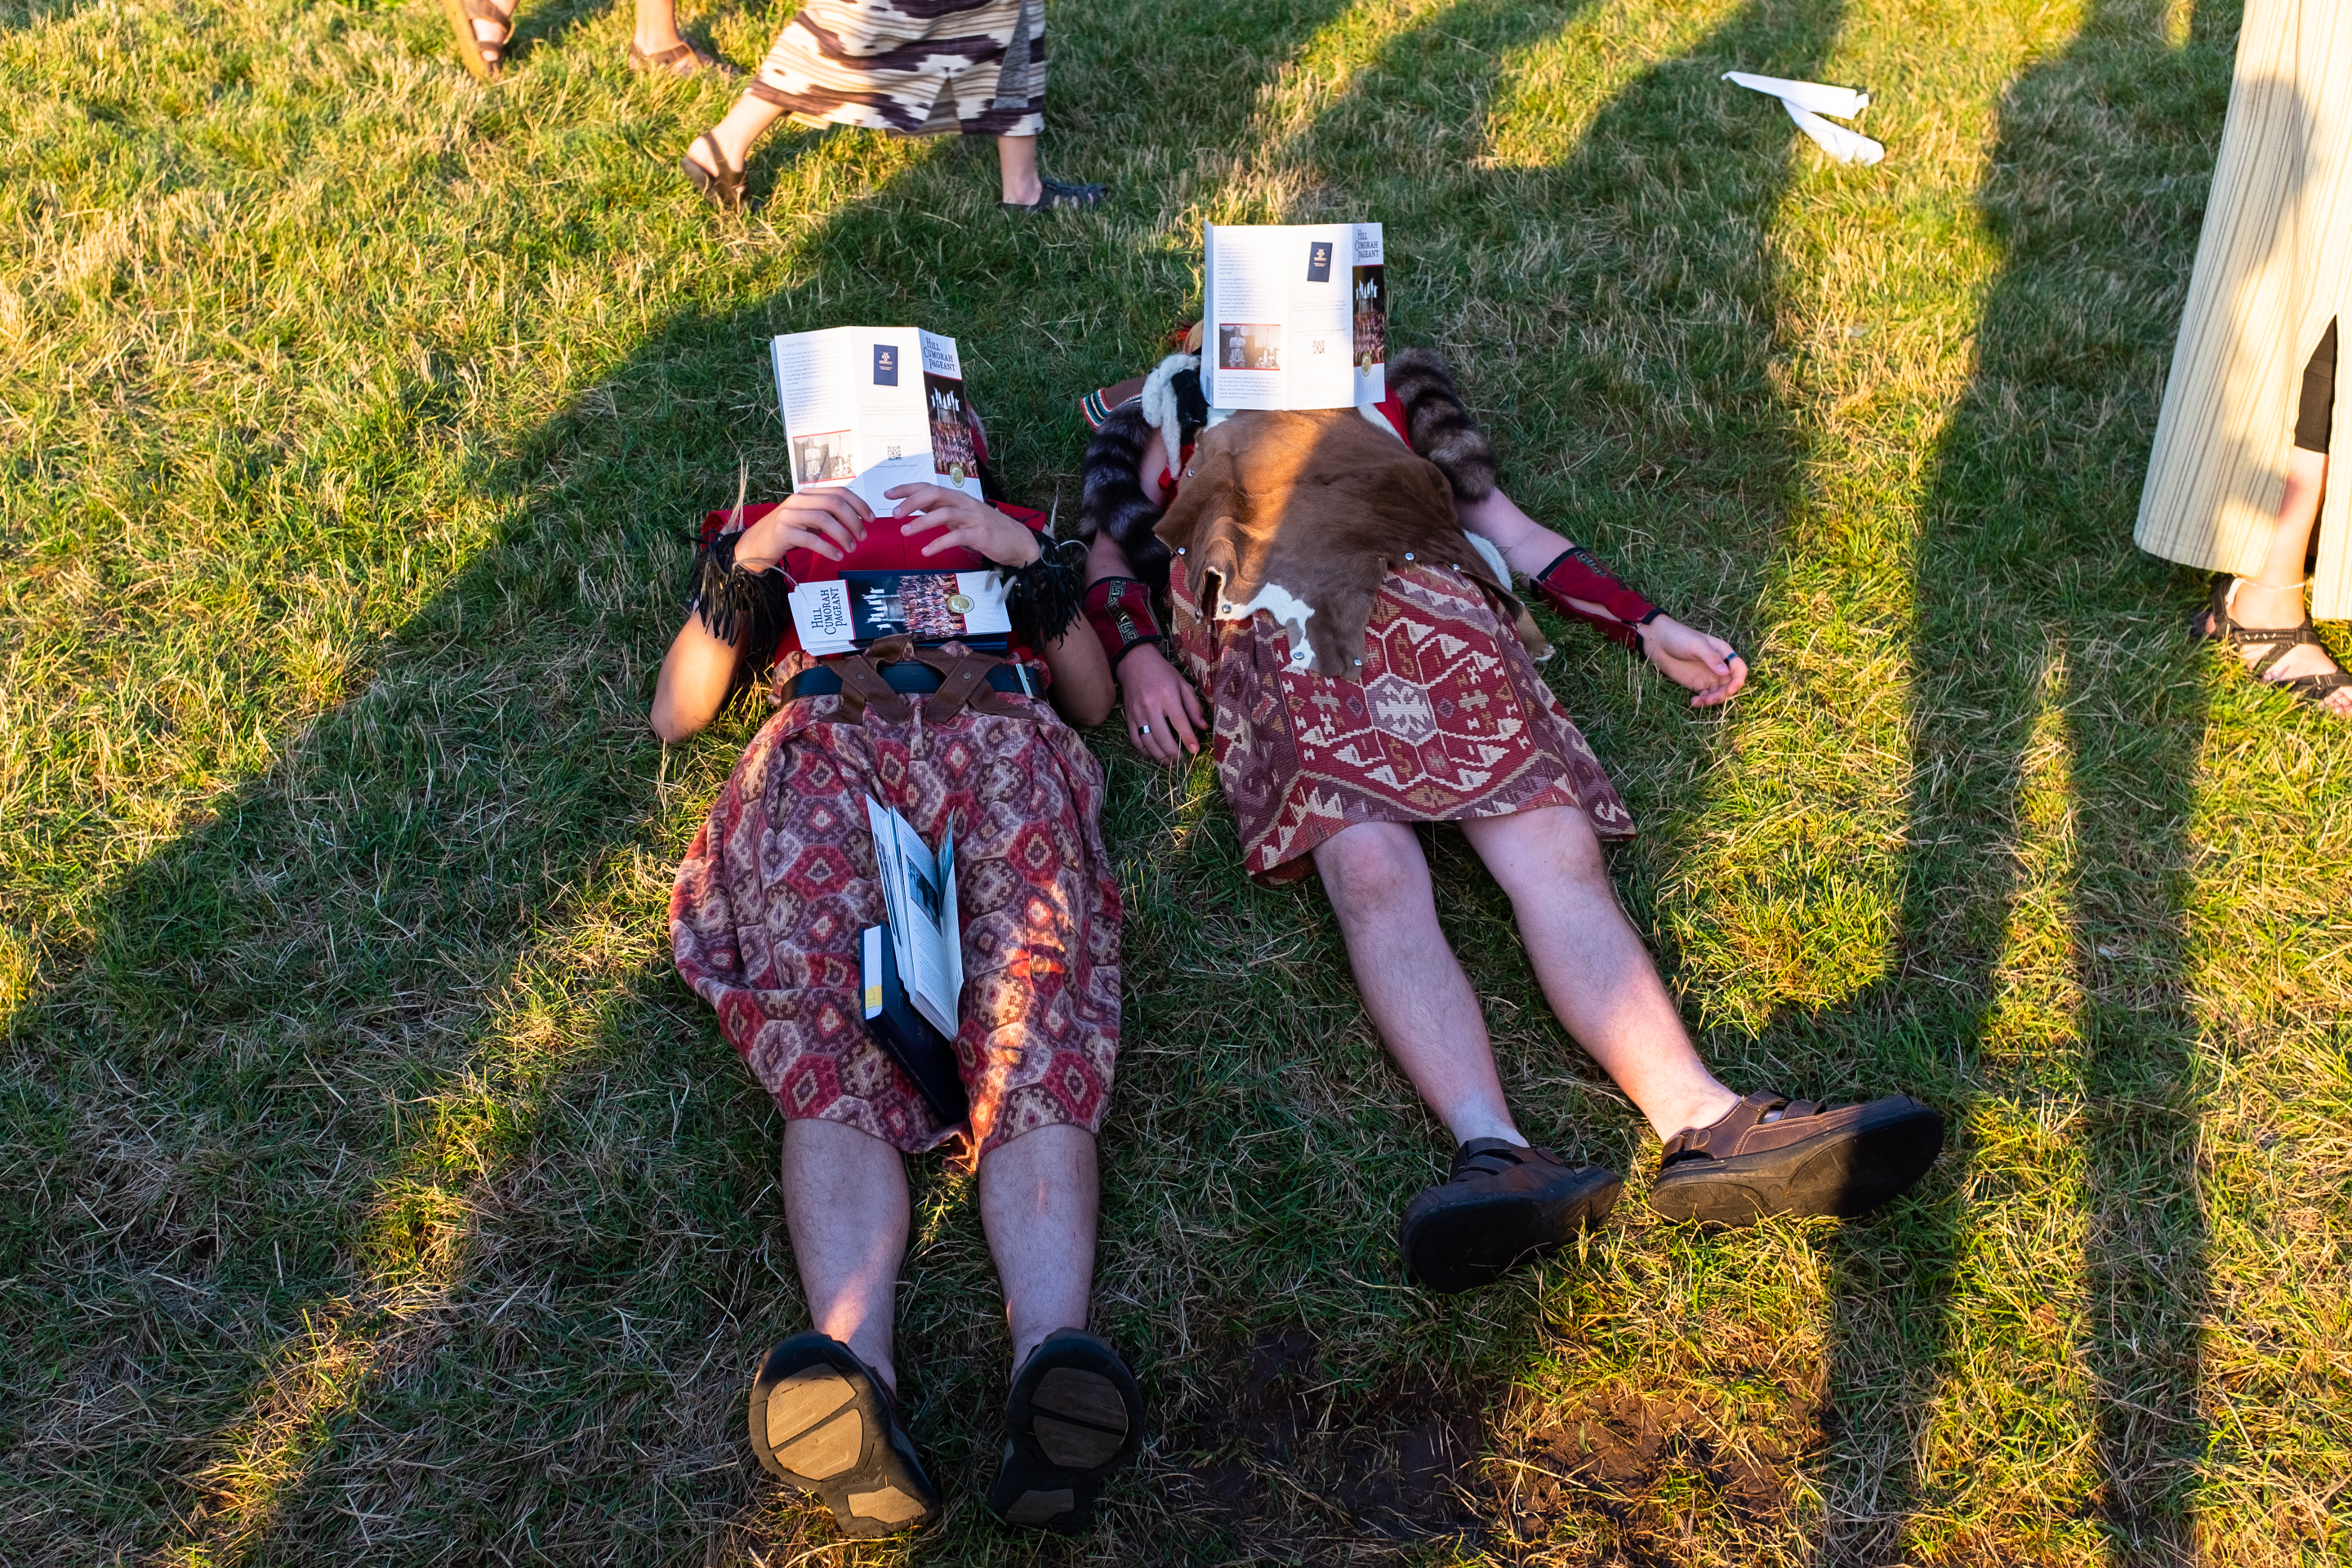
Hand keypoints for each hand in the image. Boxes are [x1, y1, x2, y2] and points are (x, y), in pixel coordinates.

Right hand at [733, 489, 869, 570]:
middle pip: (834, 503)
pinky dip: (828, 548)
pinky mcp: (783, 532)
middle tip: (862, 537)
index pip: (839, 492)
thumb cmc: (787, 534)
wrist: (755, 547)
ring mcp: (789, 515)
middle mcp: (798, 501)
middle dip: (853, 520)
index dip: (859, 504)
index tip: (871, 520)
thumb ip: (828, 516)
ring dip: (842, 535)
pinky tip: (837, 556)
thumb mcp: (809, 521)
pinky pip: (811, 539)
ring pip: (824, 519)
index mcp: (807, 495)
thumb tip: (857, 518)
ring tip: (851, 548)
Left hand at [886, 484, 1041, 566]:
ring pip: (943, 513)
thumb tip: (916, 510)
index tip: (887, 494)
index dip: (907, 489)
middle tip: (894, 514)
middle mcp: (964, 503)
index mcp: (958, 498)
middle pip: (934, 494)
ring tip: (905, 532)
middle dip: (911, 501)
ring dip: (922, 522)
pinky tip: (926, 552)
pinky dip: (938, 544)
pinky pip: (955, 537)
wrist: (1018, 542)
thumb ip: (943, 512)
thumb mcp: (962, 518)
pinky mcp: (979, 534)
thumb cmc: (987, 531)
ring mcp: (973, 517)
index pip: (928, 487)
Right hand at [1117, 643, 1206, 762]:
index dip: (1187, 738)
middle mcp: (1150, 706)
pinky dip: (1145, 751)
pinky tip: (1155, 755)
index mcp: (1166, 695)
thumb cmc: (1163, 674)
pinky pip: (1135, 740)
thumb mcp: (1182, 684)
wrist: (1135, 663)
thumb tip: (1203, 726)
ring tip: (1170, 764)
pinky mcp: (1129, 718)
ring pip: (1148, 741)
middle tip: (1182, 762)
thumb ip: (1193, 706)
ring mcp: (1137, 713)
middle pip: (1162, 735)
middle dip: (1173, 753)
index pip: (1179, 721)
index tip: (1195, 750)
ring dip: (1160, 756)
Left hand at [1640, 614, 1747, 707]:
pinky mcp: (1697, 684)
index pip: (1739, 669)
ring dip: (1713, 700)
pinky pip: (1706, 696)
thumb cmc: (1679, 637)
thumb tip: (1725, 673)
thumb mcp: (1696, 645)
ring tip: (1700, 701)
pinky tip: (1693, 702)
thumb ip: (1711, 658)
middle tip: (1710, 699)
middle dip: (1723, 694)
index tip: (1730, 690)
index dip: (1738, 680)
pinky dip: (1702, 701)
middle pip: (1730, 684)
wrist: (1658, 642)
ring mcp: (1709, 676)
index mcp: (1724, 653)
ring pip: (1719, 693)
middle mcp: (1720, 666)